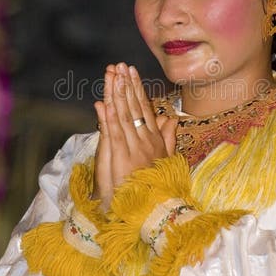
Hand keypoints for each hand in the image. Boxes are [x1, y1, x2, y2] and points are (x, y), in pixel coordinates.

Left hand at [93, 62, 176, 209]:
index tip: (131, 71)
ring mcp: (133, 149)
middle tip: (120, 64)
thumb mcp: (166, 160)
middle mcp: (145, 141)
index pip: (144, 109)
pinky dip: (108, 118)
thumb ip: (168, 138)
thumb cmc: (155, 187)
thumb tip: (171, 118)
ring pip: (124, 116)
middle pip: (134, 107)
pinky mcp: (121, 159)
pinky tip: (104, 103)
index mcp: (154, 140)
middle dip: (126, 84)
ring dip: (117, 94)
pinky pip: (115, 134)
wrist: (151, 211)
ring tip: (112, 75)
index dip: (136, 89)